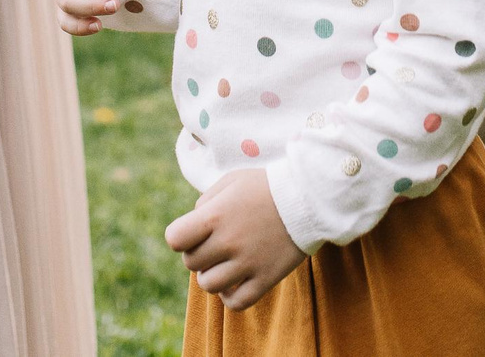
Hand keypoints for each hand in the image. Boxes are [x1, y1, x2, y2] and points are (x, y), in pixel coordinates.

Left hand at [166, 168, 304, 309]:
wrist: (310, 197)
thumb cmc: (267, 185)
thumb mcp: (232, 181)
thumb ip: (206, 201)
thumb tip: (193, 222)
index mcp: (215, 215)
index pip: (175, 239)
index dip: (181, 236)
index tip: (194, 231)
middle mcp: (228, 242)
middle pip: (191, 263)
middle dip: (199, 253)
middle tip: (215, 243)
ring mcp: (248, 263)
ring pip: (209, 285)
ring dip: (212, 275)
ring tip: (225, 262)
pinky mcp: (266, 278)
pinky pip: (236, 303)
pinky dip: (229, 297)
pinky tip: (235, 281)